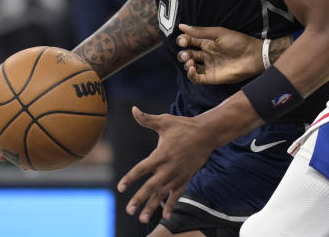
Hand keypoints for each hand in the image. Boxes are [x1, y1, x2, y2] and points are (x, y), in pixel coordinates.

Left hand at [117, 107, 217, 222]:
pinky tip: (164, 216)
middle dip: (139, 199)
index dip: (130, 178)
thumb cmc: (184, 126)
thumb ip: (147, 119)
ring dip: (152, 206)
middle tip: (129, 210)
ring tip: (142, 219)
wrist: (207, 133)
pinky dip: (171, 204)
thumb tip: (133, 109)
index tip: (120, 188)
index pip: (141, 169)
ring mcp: (177, 175)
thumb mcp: (165, 121)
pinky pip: (177, 194)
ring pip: (162, 194)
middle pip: (151, 187)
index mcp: (160, 154)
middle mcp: (168, 168)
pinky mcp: (186, 178)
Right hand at [176, 24, 264, 84]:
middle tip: (186, 55)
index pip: (189, 41)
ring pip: (190, 66)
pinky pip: (197, 78)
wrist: (252, 56)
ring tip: (190, 62)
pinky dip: (191, 75)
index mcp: (207, 42)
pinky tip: (192, 69)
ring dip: (186, 64)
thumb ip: (200, 32)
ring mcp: (208, 66)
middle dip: (183, 54)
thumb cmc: (237, 42)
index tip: (183, 42)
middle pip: (188, 54)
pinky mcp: (211, 77)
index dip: (183, 41)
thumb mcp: (218, 33)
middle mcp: (206, 54)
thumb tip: (182, 26)